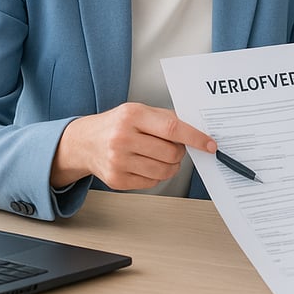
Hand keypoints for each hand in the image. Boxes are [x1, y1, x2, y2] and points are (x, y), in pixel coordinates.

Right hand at [51, 103, 215, 189]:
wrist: (84, 142)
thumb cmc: (116, 124)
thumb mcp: (138, 111)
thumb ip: (165, 119)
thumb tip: (195, 131)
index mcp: (131, 116)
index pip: (172, 128)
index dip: (195, 137)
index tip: (209, 144)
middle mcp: (122, 138)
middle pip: (170, 153)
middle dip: (180, 152)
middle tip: (174, 147)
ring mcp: (118, 161)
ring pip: (164, 170)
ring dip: (171, 166)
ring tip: (161, 156)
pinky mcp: (116, 180)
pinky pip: (151, 182)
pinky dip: (156, 175)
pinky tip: (146, 164)